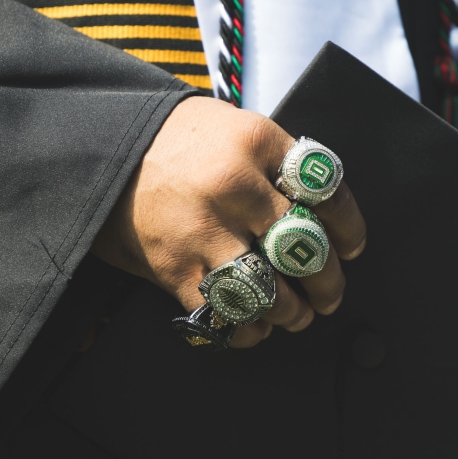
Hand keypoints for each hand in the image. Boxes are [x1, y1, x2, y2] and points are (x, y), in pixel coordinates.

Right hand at [91, 96, 366, 347]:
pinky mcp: (175, 267)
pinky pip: (226, 315)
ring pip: (272, 291)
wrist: (104, 150)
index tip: (353, 246)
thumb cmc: (178, 141)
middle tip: (329, 293)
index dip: (349, 228)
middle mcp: (235, 186)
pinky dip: (247, 330)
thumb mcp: (235, 128)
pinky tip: (254, 325)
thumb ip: (277, 166)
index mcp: (257, 142)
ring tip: (296, 314)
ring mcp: (204, 230)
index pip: (328, 192)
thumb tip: (323, 215)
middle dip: (327, 282)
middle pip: (305, 248)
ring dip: (292, 313)